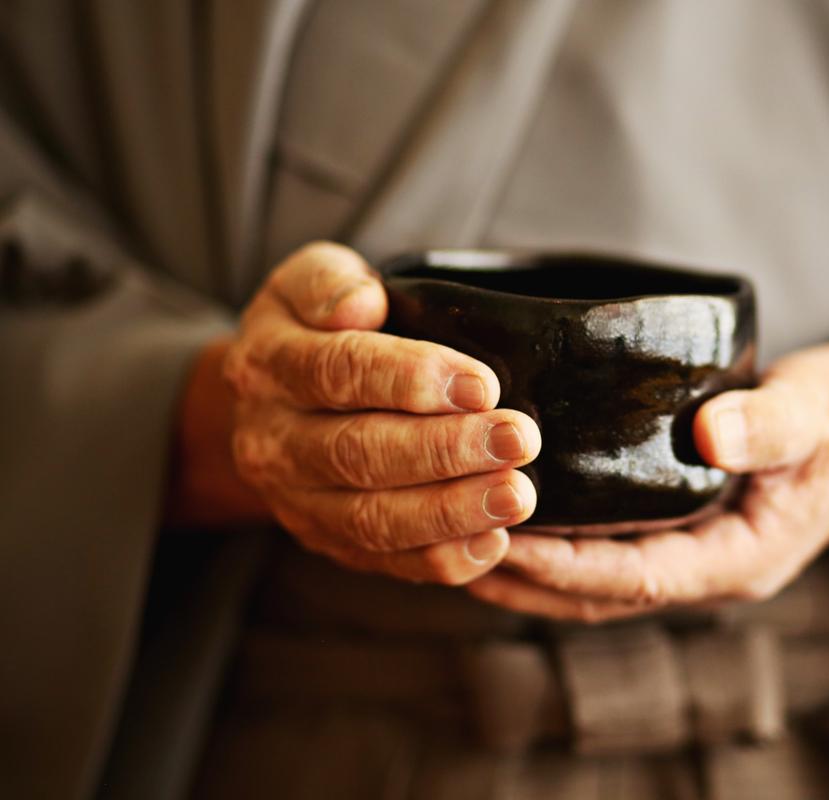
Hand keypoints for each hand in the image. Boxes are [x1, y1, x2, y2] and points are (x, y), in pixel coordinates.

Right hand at [211, 242, 539, 583]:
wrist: (275, 401)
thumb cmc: (316, 328)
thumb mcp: (310, 280)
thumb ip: (330, 282)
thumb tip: (360, 303)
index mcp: (269, 367)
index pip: (339, 373)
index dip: (411, 378)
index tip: (482, 384)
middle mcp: (274, 442)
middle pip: (359, 453)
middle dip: (445, 450)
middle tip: (518, 440)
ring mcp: (299, 503)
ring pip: (373, 519)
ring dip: (451, 512)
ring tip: (517, 496)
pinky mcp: (332, 542)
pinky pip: (387, 561)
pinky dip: (442, 559)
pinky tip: (494, 541)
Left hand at [466, 344, 828, 620]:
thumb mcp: (821, 412)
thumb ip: (771, 424)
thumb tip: (711, 434)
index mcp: (741, 558)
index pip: (634, 576)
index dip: (561, 566)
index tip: (496, 541)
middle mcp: (709, 568)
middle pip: (599, 591)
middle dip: (524, 577)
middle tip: (447, 546)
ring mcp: (694, 552)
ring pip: (595, 578)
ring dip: (527, 568)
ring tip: (455, 540)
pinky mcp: (681, 527)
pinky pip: (606, 548)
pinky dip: (555, 542)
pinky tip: (510, 517)